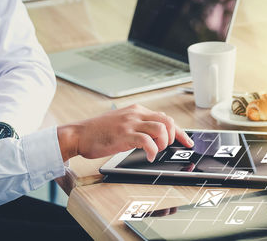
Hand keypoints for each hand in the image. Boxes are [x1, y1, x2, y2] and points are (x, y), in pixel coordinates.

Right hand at [58, 104, 193, 161]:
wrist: (79, 134)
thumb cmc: (99, 132)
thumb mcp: (122, 122)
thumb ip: (139, 124)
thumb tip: (156, 133)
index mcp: (137, 110)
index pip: (165, 118)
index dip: (179, 132)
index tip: (187, 141)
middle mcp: (136, 114)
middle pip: (167, 121)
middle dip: (174, 136)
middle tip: (168, 148)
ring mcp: (130, 123)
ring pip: (161, 129)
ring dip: (163, 143)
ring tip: (155, 151)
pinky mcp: (124, 134)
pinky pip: (147, 141)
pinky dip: (153, 151)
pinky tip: (148, 157)